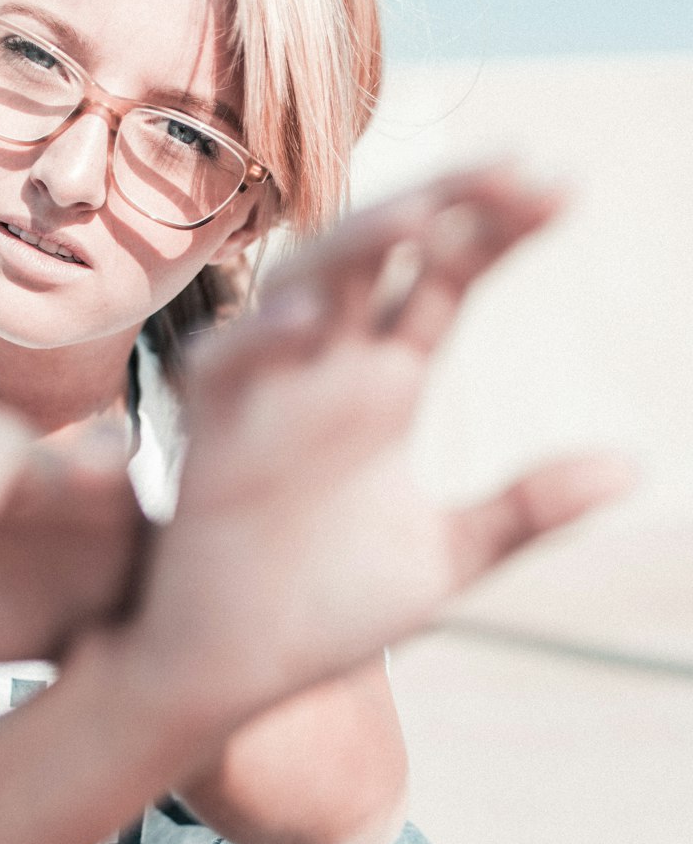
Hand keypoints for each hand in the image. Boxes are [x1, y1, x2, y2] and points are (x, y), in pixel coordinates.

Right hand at [124, 164, 633, 733]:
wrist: (237, 672)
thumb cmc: (328, 610)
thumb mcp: (448, 557)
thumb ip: (529, 507)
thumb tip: (634, 465)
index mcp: (387, 384)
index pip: (443, 277)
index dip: (496, 229)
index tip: (565, 192)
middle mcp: (330, 370)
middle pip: (381, 251)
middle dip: (445, 199)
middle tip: (520, 171)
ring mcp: (270, 392)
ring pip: (305, 284)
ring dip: (357, 244)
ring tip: (426, 216)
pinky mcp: (210, 434)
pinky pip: (225, 363)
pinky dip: (260, 337)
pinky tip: (311, 322)